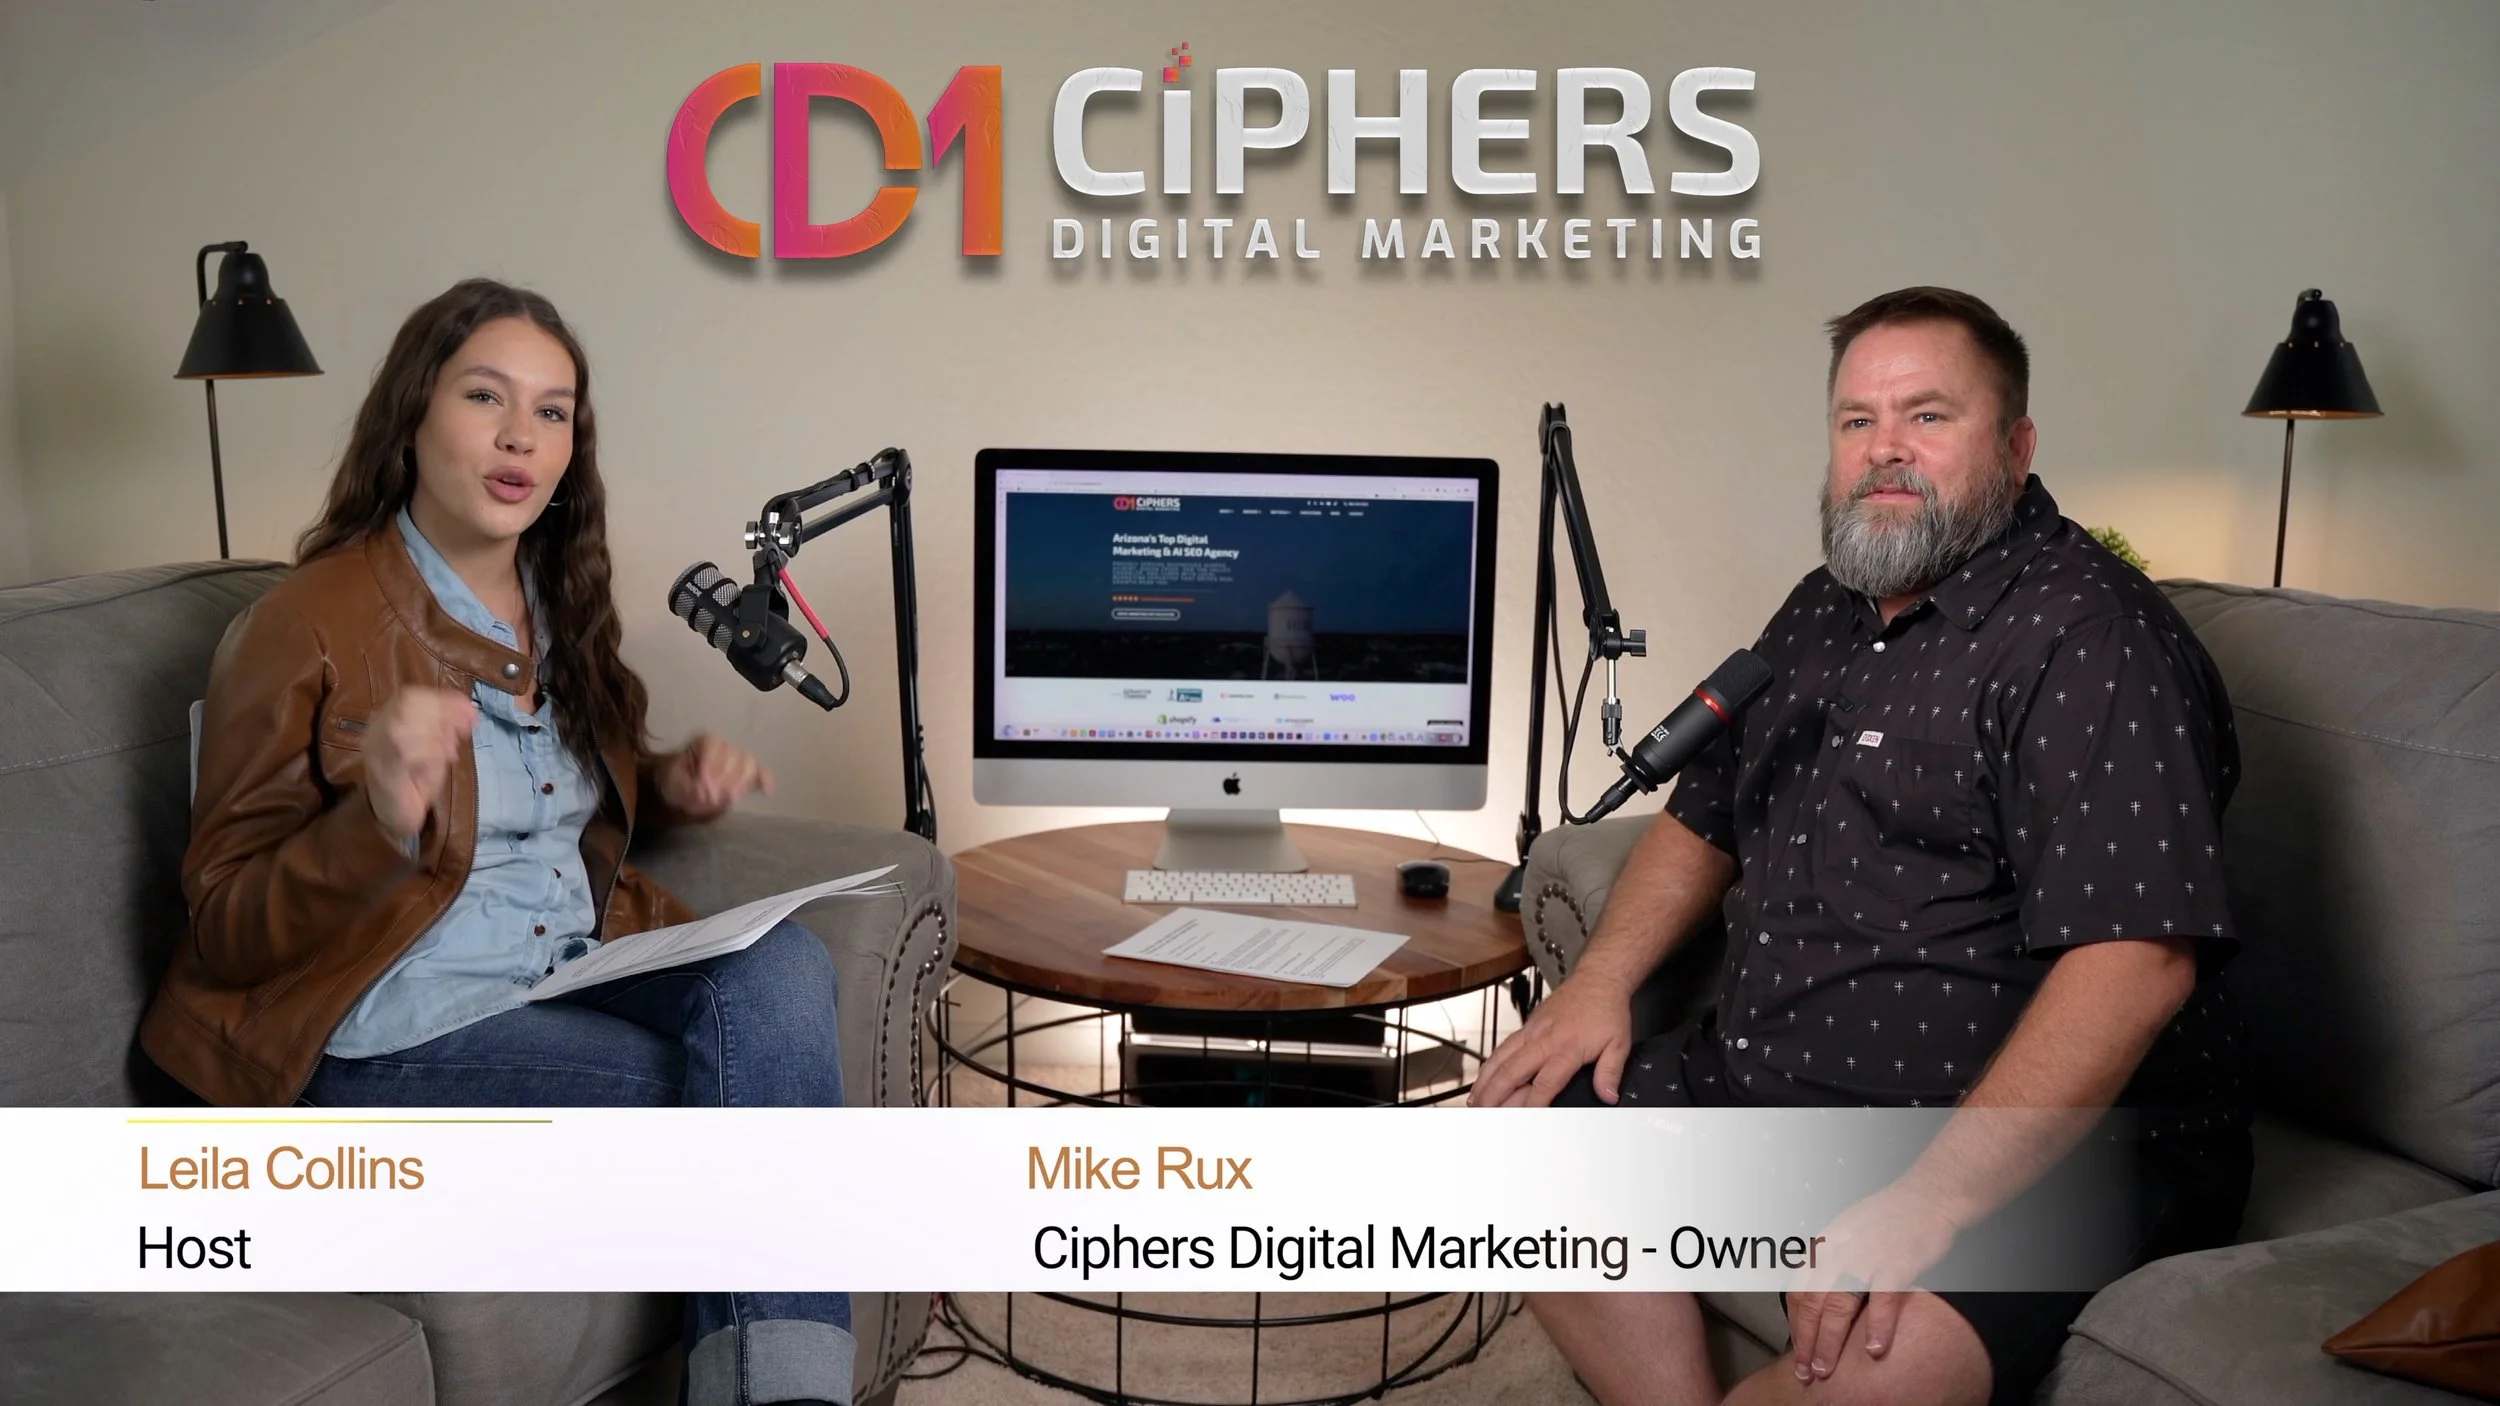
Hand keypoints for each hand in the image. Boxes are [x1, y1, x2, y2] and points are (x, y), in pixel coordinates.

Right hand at [363, 686, 478, 844]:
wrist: (395, 814)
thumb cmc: (415, 777)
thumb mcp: (436, 747)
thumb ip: (449, 727)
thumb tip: (471, 711)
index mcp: (387, 718)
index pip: (410, 696)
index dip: (442, 700)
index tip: (469, 709)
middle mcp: (375, 731)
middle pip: (404, 708)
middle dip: (441, 715)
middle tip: (461, 732)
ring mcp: (374, 752)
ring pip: (401, 730)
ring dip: (435, 736)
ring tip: (450, 752)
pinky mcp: (381, 773)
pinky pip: (401, 756)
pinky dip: (428, 754)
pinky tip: (442, 760)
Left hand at [657, 732, 773, 818]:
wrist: (681, 787)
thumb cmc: (676, 780)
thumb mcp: (673, 783)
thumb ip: (688, 788)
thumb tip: (706, 795)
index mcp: (704, 741)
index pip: (713, 747)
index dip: (710, 767)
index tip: (703, 787)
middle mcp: (725, 745)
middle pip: (734, 755)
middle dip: (725, 779)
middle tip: (713, 797)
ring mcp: (739, 758)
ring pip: (749, 764)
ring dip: (741, 783)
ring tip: (729, 798)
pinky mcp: (749, 773)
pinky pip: (762, 773)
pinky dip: (764, 781)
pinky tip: (766, 791)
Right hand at [1467, 972, 1634, 1106]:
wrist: (1597, 979)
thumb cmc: (1606, 1010)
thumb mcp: (1619, 1043)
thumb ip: (1611, 1072)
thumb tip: (1608, 1095)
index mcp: (1567, 1047)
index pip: (1545, 1082)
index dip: (1532, 1104)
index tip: (1522, 1120)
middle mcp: (1544, 1039)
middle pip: (1513, 1071)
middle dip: (1496, 1095)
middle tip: (1486, 1115)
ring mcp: (1532, 1032)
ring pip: (1502, 1058)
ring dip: (1486, 1081)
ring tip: (1475, 1101)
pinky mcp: (1527, 1026)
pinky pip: (1503, 1047)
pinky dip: (1490, 1064)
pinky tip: (1483, 1077)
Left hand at [1786, 1182, 1963, 1380]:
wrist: (1927, 1196)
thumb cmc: (1889, 1218)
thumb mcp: (1847, 1233)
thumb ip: (1830, 1262)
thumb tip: (1816, 1297)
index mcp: (1825, 1244)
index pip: (1798, 1289)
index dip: (1795, 1324)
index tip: (1797, 1350)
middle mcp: (1839, 1250)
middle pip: (1812, 1302)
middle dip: (1806, 1341)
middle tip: (1805, 1372)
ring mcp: (1867, 1256)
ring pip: (1838, 1304)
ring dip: (1830, 1341)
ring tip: (1827, 1368)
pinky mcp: (1898, 1261)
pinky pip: (1882, 1299)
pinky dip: (1877, 1326)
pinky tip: (1873, 1350)